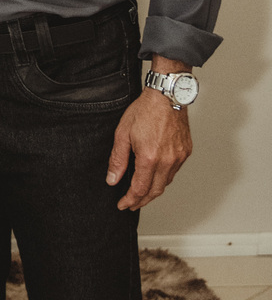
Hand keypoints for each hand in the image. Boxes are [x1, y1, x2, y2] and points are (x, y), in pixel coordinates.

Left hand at [108, 90, 191, 210]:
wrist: (167, 95)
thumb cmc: (145, 110)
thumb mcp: (122, 134)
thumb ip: (117, 160)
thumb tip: (112, 180)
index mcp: (150, 158)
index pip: (140, 189)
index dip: (130, 200)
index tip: (123, 205)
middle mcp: (167, 160)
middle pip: (155, 191)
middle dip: (142, 201)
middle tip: (131, 204)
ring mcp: (179, 156)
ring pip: (166, 182)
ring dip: (153, 190)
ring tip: (141, 192)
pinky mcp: (186, 151)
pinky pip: (174, 171)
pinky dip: (164, 177)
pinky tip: (155, 175)